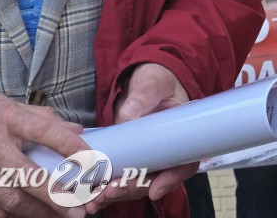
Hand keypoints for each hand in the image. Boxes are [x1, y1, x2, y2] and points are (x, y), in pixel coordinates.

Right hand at [0, 89, 88, 217]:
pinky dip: (12, 217)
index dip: (70, 146)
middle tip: (77, 210)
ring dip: (38, 213)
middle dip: (56, 197)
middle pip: (28, 176)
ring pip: (10, 199)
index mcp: (11, 119)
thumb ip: (51, 121)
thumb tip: (80, 133)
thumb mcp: (22, 108)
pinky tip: (30, 216)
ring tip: (59, 217)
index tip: (91, 161)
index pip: (45, 131)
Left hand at [88, 64, 196, 210]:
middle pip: (156, 179)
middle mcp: (166, 150)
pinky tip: (91, 193)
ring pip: (136, 183)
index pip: (185, 163)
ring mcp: (146, 155)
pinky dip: (107, 187)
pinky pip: (120, 176)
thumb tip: (127, 116)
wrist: (143, 80)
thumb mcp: (153, 83)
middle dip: (133, 189)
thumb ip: (142, 96)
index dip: (172, 179)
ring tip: (96, 196)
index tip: (154, 191)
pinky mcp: (128, 156)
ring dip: (117, 193)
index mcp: (181, 134)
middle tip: (110, 192)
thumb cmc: (156, 79)